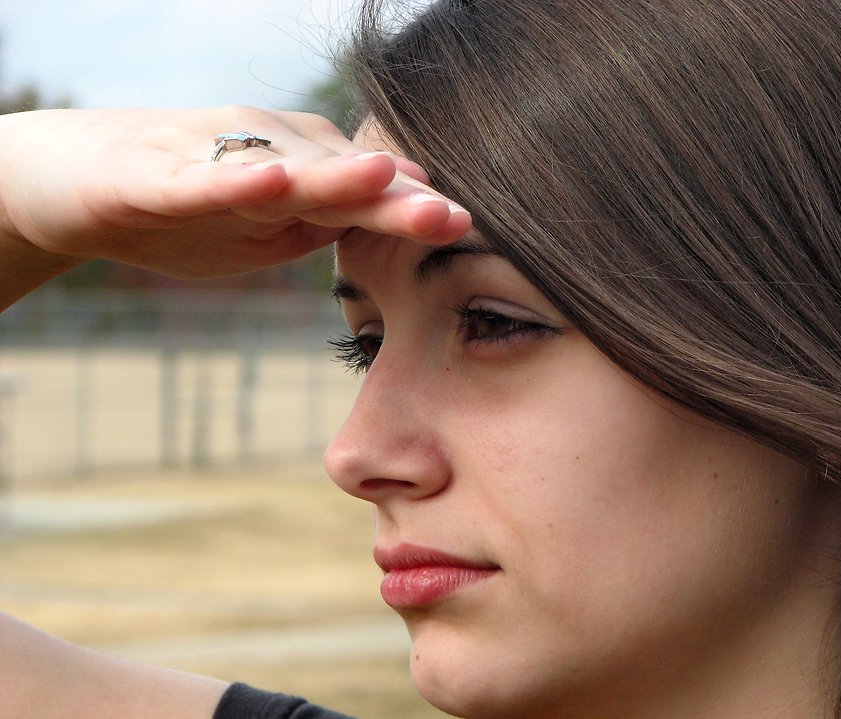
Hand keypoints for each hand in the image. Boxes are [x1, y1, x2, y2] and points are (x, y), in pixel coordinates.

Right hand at [0, 107, 470, 304]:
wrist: (77, 181)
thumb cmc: (186, 207)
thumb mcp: (266, 231)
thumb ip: (326, 228)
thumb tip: (394, 237)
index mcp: (301, 180)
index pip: (369, 202)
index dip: (415, 216)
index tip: (474, 233)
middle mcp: (268, 156)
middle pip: (342, 181)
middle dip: (399, 199)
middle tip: (456, 216)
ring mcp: (213, 161)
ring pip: (282, 170)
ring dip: (335, 178)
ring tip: (386, 184)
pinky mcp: (155, 176)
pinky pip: (200, 178)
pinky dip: (234, 179)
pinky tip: (272, 181)